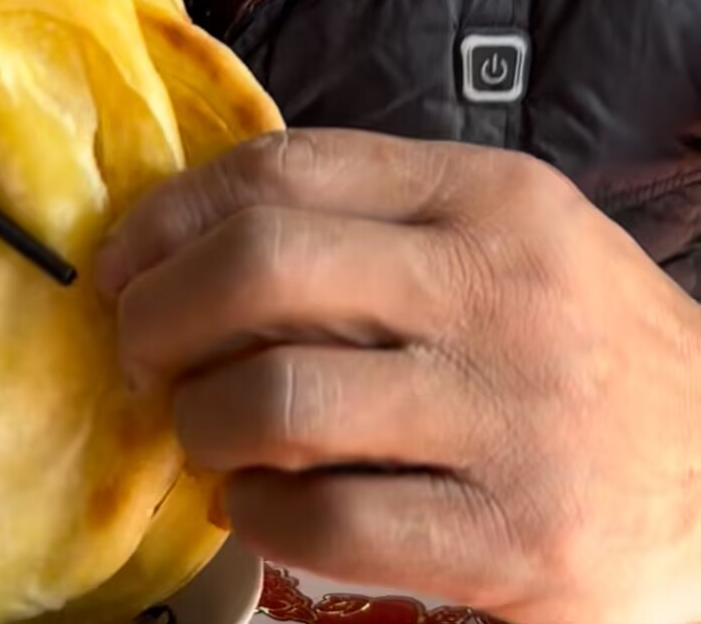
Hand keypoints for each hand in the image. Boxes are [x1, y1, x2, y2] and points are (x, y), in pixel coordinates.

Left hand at [98, 130, 700, 623]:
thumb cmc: (586, 351)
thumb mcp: (509, 244)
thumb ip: (376, 225)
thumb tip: (192, 242)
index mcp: (488, 197)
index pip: (287, 169)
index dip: (174, 213)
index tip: (125, 258)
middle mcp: (501, 288)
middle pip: (261, 266)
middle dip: (159, 310)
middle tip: (140, 350)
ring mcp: (512, 416)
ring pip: (275, 399)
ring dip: (200, 423)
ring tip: (203, 436)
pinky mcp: (515, 542)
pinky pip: (326, 526)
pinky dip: (256, 518)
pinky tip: (257, 508)